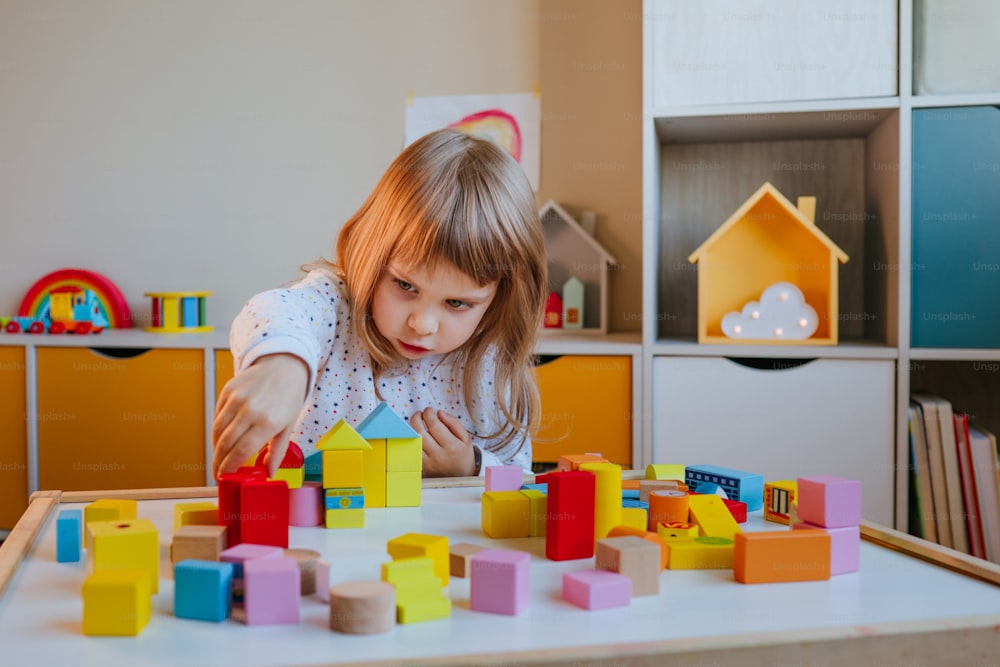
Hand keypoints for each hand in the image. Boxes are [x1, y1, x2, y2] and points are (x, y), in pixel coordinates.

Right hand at [212, 353, 308, 477]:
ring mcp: (237, 398)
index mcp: (268, 421)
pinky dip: (217, 430)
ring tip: (219, 458)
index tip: (225, 477)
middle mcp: (250, 410)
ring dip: (215, 447)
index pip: (241, 451)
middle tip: (218, 473)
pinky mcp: (228, 390)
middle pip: (226, 443)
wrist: (284, 365)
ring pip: (217, 430)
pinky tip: (220, 438)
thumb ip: (277, 451)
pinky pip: (217, 415)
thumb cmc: (289, 396)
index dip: (229, 467)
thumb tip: (269, 473)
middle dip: (219, 462)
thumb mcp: (289, 426)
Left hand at [410, 408, 475, 476]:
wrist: (461, 477)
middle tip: (419, 414)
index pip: (434, 426)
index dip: (429, 414)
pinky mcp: (422, 469)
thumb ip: (453, 423)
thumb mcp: (465, 438)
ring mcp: (429, 464)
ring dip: (411, 429)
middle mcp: (439, 456)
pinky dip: (411, 442)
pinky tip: (415, 436)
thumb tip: (439, 413)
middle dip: (416, 418)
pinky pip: (412, 452)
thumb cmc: (463, 456)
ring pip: (414, 443)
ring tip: (416, 423)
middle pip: (421, 433)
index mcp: (452, 447)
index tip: (428, 410)